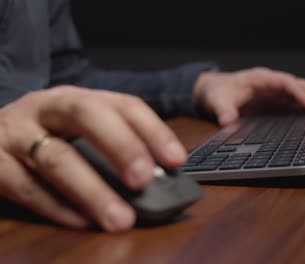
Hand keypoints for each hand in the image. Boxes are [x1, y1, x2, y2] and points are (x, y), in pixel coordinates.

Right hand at [0, 86, 186, 231]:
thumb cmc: (43, 135)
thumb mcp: (75, 131)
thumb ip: (110, 149)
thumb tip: (156, 181)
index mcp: (76, 98)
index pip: (122, 105)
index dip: (153, 130)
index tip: (176, 159)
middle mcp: (46, 108)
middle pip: (88, 115)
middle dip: (121, 146)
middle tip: (145, 180)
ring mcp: (15, 134)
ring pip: (56, 158)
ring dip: (93, 191)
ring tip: (120, 217)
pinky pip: (27, 188)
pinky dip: (58, 207)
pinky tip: (83, 221)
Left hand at [194, 67, 304, 125]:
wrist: (216, 90)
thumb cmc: (217, 92)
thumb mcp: (216, 101)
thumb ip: (222, 110)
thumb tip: (227, 121)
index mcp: (260, 79)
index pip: (283, 82)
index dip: (297, 91)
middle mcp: (273, 83)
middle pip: (301, 85)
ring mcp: (278, 92)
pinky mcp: (279, 102)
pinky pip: (299, 103)